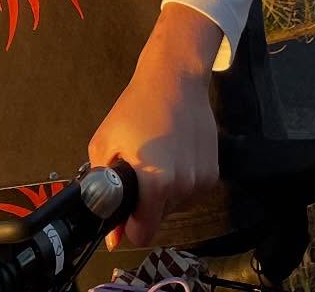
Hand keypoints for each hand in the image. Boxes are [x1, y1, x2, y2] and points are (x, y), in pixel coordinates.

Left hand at [87, 7, 223, 252]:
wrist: (174, 80)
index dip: (130, 226)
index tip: (125, 208)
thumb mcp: (105, 142)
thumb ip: (101, 190)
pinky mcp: (213, 174)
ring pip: (175, 206)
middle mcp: (183, 187)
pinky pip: (191, 193)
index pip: (143, 234)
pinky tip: (174, 155)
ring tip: (158, 158)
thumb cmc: (135, 108)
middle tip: (139, 171)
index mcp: (156, 183)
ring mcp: (201, 182)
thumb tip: (111, 235)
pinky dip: (181, 183)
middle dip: (146, 204)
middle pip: (159, 219)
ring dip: (164, 193)